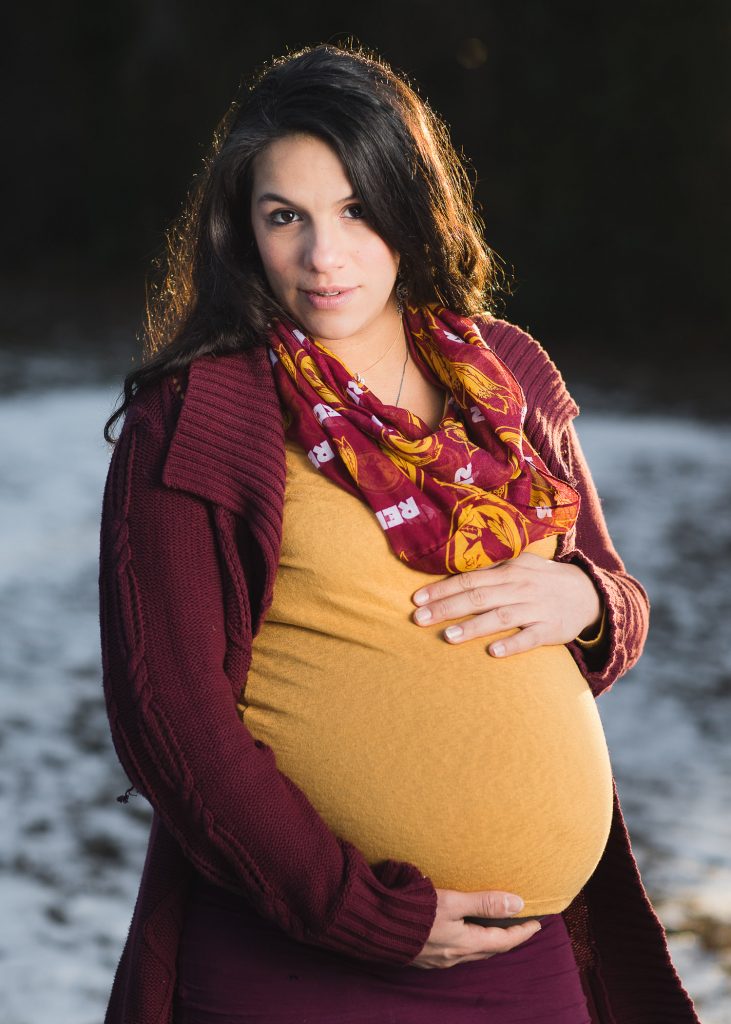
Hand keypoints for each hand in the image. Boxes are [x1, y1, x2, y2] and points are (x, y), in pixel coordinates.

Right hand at [410, 888, 541, 968]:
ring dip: (487, 942)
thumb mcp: (452, 901)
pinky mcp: (423, 956)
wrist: (375, 926)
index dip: (522, 932)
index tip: (537, 924)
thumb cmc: (414, 912)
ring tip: (495, 929)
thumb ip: (484, 902)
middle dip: (508, 939)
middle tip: (520, 927)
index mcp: (464, 943)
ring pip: (472, 952)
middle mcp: (454, 956)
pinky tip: (462, 934)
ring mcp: (438, 959)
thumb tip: (518, 904)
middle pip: (489, 949)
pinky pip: (455, 953)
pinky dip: (468, 943)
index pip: (503, 941)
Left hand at [411, 552, 601, 657]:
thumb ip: (490, 572)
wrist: (588, 593)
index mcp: (509, 571)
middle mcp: (520, 588)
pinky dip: (512, 644)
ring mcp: (536, 609)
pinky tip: (493, 652)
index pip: (469, 579)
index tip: (417, 599)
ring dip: (473, 627)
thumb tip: (453, 576)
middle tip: (419, 619)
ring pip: (500, 617)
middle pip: (478, 597)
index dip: (442, 589)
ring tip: (448, 636)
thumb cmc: (542, 580)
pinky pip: (529, 638)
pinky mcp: (550, 629)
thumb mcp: (519, 566)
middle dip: (447, 608)